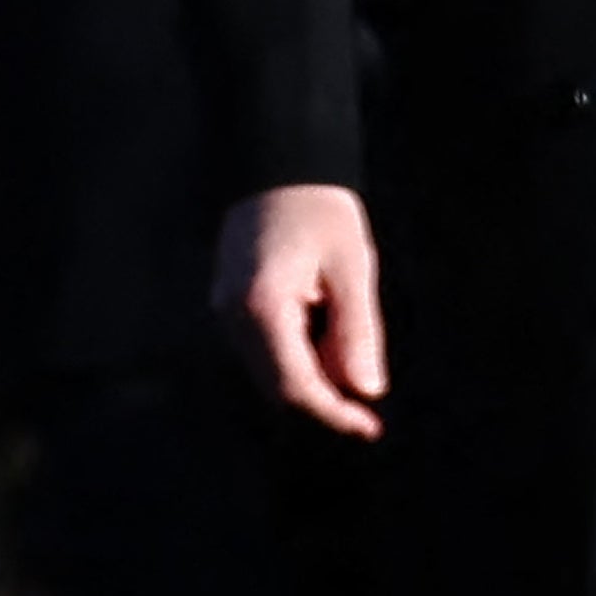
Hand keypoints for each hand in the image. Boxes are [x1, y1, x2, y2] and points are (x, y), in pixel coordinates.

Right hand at [217, 181, 388, 439]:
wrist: (277, 166)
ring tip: (348, 336)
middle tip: (369, 400)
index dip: (333, 414)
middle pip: (278, 387)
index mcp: (262, 307)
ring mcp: (224, 311)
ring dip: (314, 375)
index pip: (295, 386)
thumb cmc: (320, 210)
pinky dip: (299, 354)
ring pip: (270, 372)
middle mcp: (232, 315)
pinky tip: (327, 326)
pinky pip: (265, 349)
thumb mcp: (353, 268)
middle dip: (326, 399)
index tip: (370, 429)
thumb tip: (367, 390)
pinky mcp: (229, 305)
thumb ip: (358, 332)